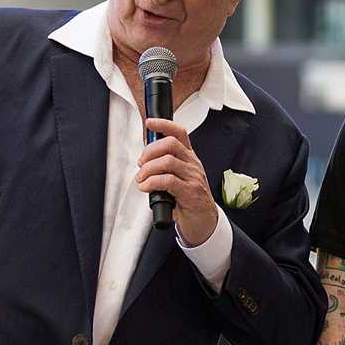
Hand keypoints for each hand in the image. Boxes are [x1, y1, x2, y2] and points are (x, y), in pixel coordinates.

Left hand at [136, 118, 217, 245]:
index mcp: (189, 158)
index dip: (164, 124)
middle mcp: (192, 164)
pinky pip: (168, 181)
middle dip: (150, 151)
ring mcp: (193, 178)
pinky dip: (152, 182)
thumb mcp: (178, 178)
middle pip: (170, 144)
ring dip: (148, 169)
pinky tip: (146, 187)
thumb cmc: (189, 200)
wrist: (204, 221)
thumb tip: (144, 160)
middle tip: (141, 164)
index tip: (150, 122)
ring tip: (142, 179)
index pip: (179, 133)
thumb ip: (164, 167)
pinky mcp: (190, 192)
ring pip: (167, 161)